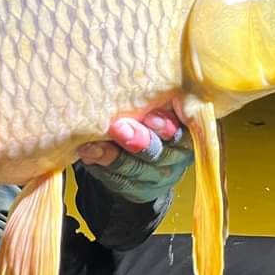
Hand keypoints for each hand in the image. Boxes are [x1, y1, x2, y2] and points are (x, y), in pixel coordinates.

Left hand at [77, 108, 193, 203]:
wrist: (136, 150)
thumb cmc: (145, 116)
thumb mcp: (154, 104)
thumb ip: (152, 99)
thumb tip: (133, 84)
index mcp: (186, 132)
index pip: (182, 131)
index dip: (166, 126)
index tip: (149, 117)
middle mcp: (176, 157)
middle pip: (159, 153)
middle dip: (138, 141)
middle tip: (117, 128)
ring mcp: (157, 177)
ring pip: (136, 170)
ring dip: (112, 156)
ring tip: (92, 146)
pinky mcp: (138, 190)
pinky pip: (120, 182)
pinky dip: (101, 168)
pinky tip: (88, 155)